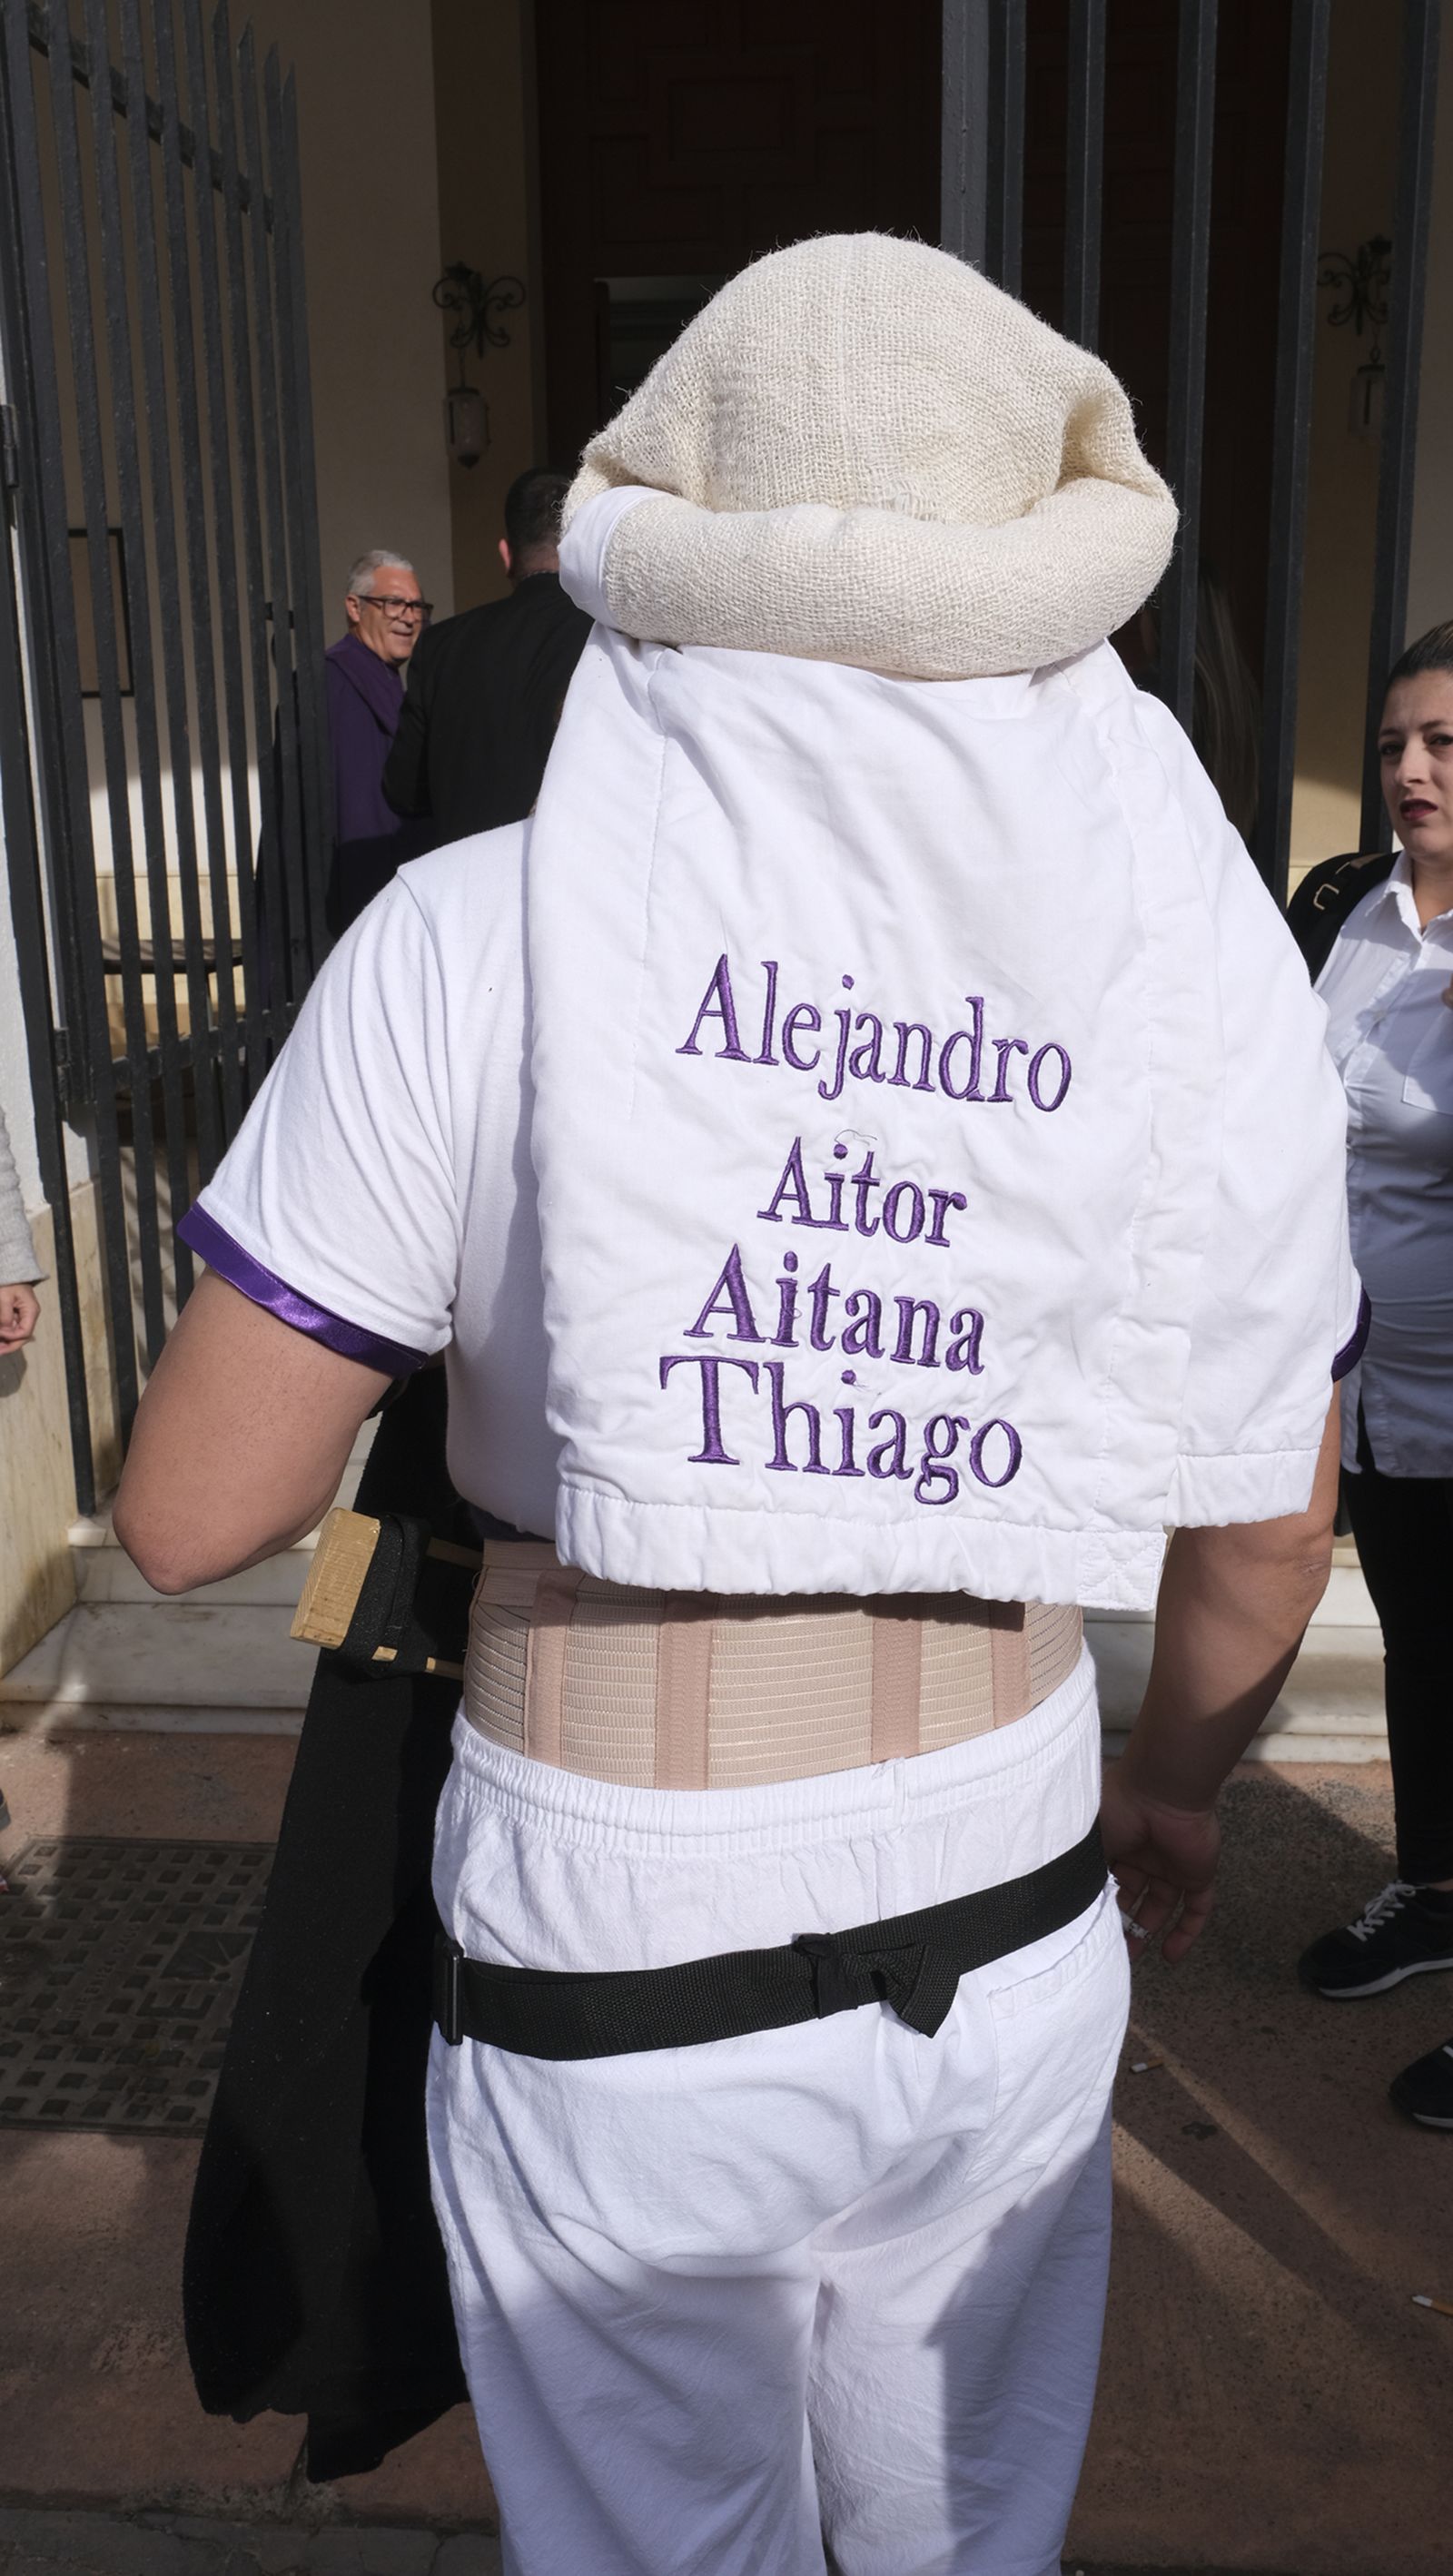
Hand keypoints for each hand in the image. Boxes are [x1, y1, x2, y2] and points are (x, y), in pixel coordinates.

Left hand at [0, 1284, 39, 1349]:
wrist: (12, 1272)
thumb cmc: (9, 1282)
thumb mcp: (5, 1298)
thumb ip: (5, 1315)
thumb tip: (4, 1331)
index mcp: (31, 1311)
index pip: (24, 1332)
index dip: (11, 1337)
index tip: (0, 1333)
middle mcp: (30, 1316)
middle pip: (22, 1337)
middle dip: (9, 1346)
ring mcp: (24, 1317)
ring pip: (17, 1335)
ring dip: (7, 1342)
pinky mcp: (18, 1316)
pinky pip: (13, 1329)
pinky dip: (5, 1335)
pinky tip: (0, 1338)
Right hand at [1100, 1761, 1220, 1964]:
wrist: (1163, 1791)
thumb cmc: (1120, 1807)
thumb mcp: (1089, 1840)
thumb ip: (1082, 1871)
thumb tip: (1064, 1903)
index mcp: (1117, 1842)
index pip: (1108, 1881)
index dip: (1099, 1904)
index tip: (1087, 1927)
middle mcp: (1144, 1855)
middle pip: (1133, 1896)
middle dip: (1121, 1922)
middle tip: (1109, 1947)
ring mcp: (1172, 1865)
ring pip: (1162, 1906)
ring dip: (1148, 1930)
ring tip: (1132, 1956)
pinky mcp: (1197, 1874)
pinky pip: (1197, 1909)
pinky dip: (1186, 1933)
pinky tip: (1171, 1957)